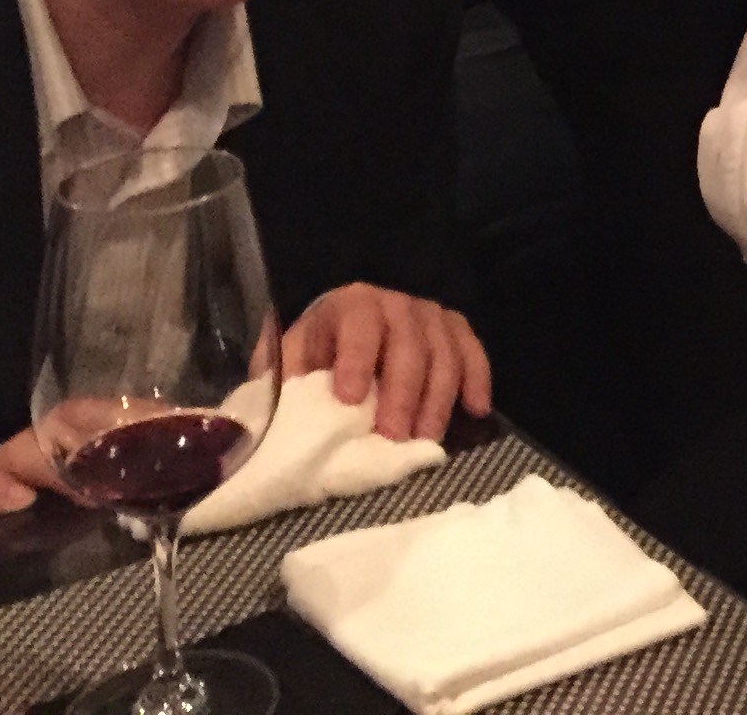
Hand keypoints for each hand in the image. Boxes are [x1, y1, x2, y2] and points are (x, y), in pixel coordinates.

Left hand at [280, 284, 493, 441]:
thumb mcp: (294, 349)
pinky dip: (478, 380)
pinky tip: (476, 410)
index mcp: (352, 305)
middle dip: (402, 394)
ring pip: (444, 355)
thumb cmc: (323, 340)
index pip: (360, 328)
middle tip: (394, 437)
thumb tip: (269, 416)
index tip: (349, 399)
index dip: (357, 361)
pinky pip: (473, 352)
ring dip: (437, 400)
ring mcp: (432, 315)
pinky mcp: (456, 329)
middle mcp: (397, 305)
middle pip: (408, 348)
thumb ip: (284, 375)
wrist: (357, 310)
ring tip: (426, 441)